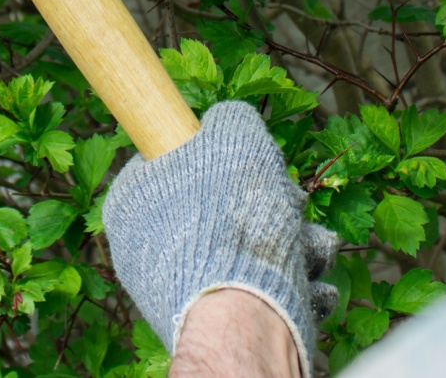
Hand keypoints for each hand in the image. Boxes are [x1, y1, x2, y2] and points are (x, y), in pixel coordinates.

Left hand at [101, 102, 339, 375]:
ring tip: (311, 251)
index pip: (174, 165)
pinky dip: (292, 287)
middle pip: (222, 209)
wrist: (243, 321)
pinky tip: (308, 285)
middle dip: (271, 206)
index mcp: (134, 204)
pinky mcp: (216, 327)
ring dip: (295, 246)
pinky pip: (259, 294)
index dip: (222, 159)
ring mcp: (179, 293)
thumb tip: (229, 119)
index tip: (251, 167)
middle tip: (290, 206)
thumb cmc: (230, 222)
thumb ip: (231, 118)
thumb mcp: (234, 135)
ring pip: (248, 251)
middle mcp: (149, 251)